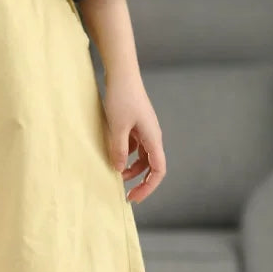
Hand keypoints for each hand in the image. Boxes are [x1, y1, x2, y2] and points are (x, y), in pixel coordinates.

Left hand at [102, 71, 165, 203]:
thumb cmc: (121, 98)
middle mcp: (152, 136)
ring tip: (116, 175)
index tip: (134, 197)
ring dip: (131, 169)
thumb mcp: (117, 127)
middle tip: (126, 195)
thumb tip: (119, 170)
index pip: (158, 170)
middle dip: (140, 182)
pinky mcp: (136, 125)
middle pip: (151, 166)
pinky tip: (114, 156)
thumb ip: (118, 150)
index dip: (149, 187)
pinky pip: (135, 147)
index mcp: (153, 138)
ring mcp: (145, 130)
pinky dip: (126, 155)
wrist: (122, 74)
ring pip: (142, 157)